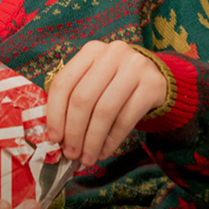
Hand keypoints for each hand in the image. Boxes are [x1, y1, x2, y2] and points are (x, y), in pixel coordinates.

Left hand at [44, 40, 168, 165]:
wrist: (154, 77)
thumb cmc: (115, 82)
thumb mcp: (93, 80)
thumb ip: (74, 99)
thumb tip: (57, 137)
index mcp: (91, 50)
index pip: (64, 83)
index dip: (55, 114)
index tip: (54, 138)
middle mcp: (113, 53)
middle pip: (83, 99)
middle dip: (74, 132)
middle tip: (71, 153)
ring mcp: (135, 67)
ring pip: (104, 111)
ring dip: (92, 140)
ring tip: (87, 157)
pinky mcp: (152, 85)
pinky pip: (126, 119)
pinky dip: (111, 140)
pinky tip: (104, 151)